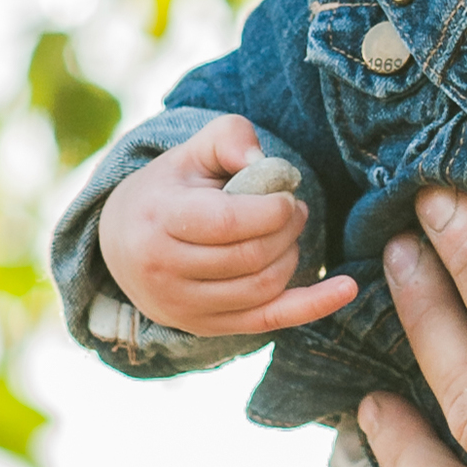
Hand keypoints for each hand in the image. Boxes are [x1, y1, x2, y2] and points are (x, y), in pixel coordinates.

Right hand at [97, 115, 356, 338]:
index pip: (228, 223)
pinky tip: (347, 288)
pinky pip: (269, 320)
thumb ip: (228, 138)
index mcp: (158, 219)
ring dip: (291, 255)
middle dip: (287, 229)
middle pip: (251, 257)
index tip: (285, 194)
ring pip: (262, 288)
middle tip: (294, 209)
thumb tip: (266, 163)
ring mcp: (183, 306)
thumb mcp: (191, 152)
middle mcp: (164, 270)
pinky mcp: (206, 328)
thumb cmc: (170, 190)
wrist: (120, 245)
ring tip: (288, 231)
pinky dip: (313, 305)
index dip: (271, 209)